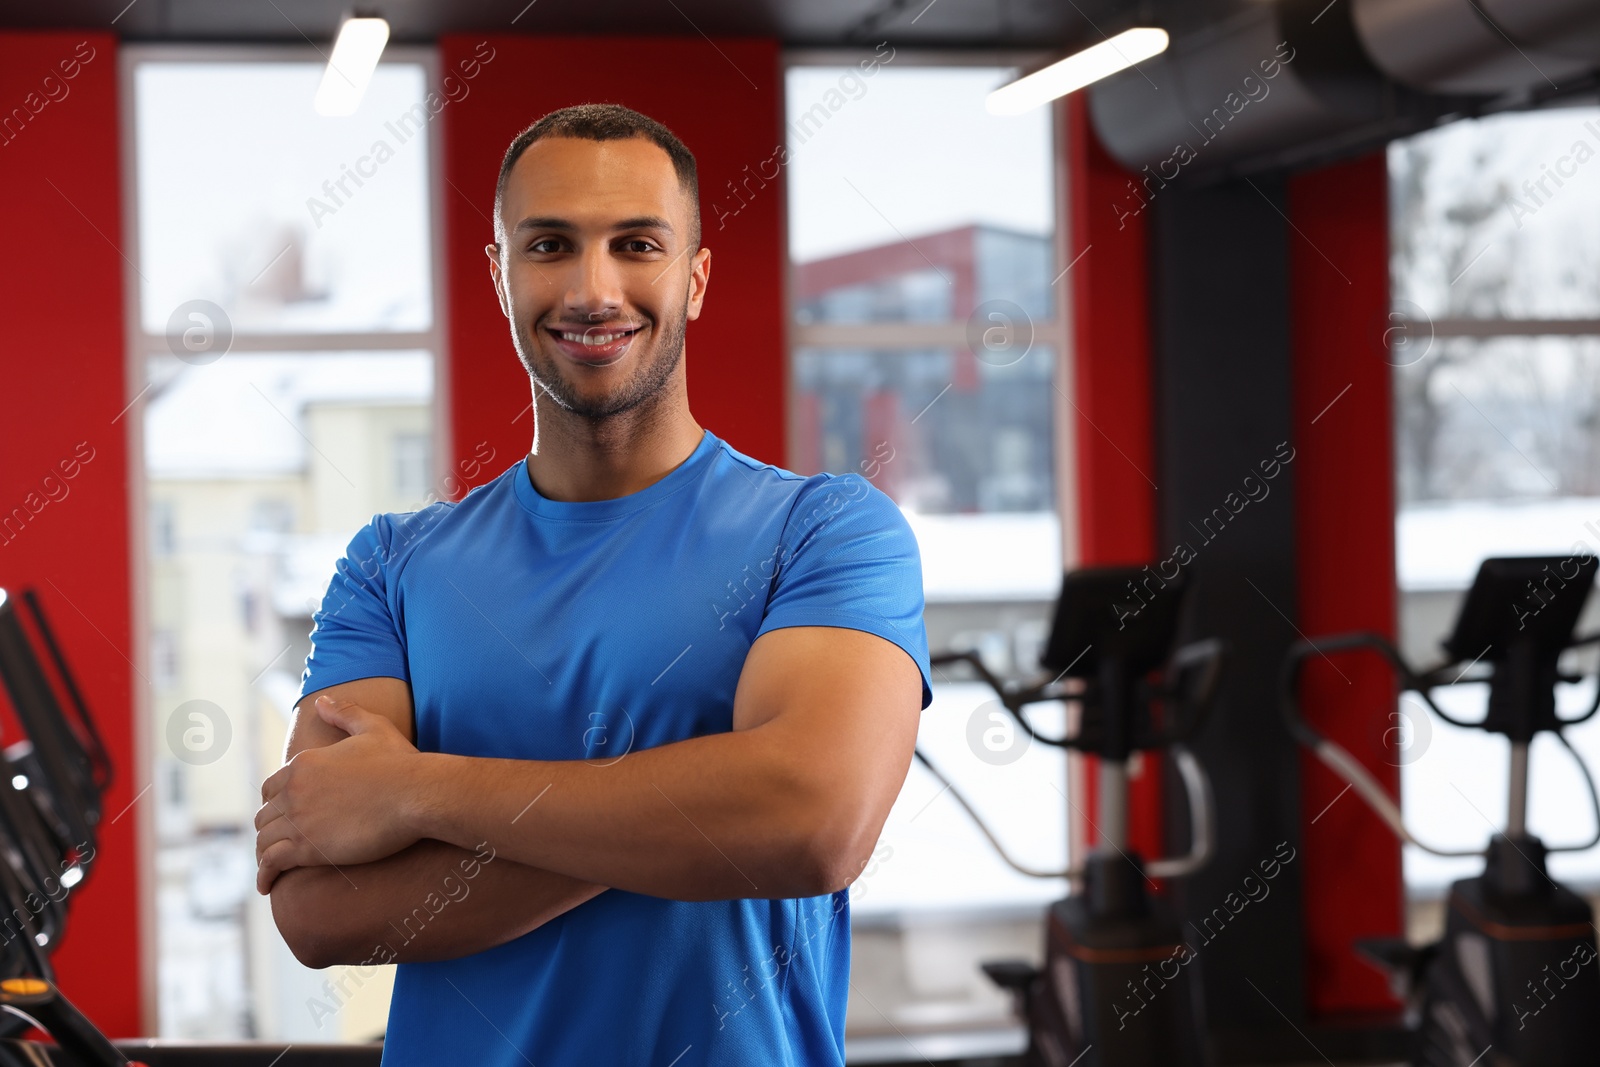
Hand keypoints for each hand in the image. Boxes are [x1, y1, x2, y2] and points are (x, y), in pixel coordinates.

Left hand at [255, 695, 424, 893]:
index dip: (276, 803)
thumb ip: (345, 713)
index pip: (271, 788)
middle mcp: (294, 790)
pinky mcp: (307, 848)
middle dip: (270, 829)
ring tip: (272, 868)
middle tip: (279, 845)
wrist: (418, 793)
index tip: (285, 817)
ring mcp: (298, 819)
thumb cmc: (402, 762)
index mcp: (304, 764)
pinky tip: (267, 886)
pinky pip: (271, 863)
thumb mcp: (373, 728)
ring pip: (264, 840)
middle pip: (265, 815)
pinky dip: (265, 875)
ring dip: (265, 854)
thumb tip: (321, 701)